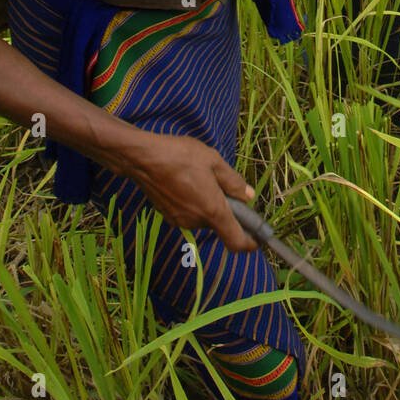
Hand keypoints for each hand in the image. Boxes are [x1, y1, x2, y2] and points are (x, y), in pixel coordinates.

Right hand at [129, 133, 258, 252]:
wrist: (142, 158)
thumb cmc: (180, 155)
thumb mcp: (213, 161)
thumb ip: (233, 181)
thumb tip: (248, 196)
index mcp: (212, 210)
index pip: (235, 241)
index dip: (249, 244)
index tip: (258, 239)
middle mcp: (196, 221)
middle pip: (219, 224)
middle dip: (225, 209)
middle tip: (220, 183)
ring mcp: (180, 221)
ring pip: (204, 217)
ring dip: (208, 203)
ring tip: (199, 176)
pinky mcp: (168, 216)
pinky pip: (190, 213)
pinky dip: (194, 202)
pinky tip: (185, 180)